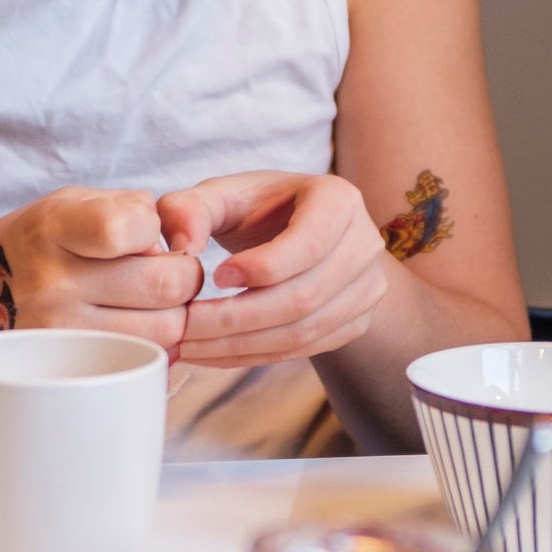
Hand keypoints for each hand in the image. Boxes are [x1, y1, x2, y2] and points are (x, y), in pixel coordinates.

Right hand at [0, 187, 200, 353]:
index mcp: (53, 227)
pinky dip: (156, 343)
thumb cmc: (30, 246)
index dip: (156, 229)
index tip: (148, 236)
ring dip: (175, 313)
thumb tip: (177, 238)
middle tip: (173, 272)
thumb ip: (125, 207)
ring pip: (166, 329)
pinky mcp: (71, 365)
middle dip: (186, 274)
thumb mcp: (64, 204)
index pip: (135, 227)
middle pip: (165, 283)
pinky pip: (145, 358)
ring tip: (151, 301)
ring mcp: (61, 330)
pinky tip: (138, 327)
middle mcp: (54, 280)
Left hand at [157, 171, 390, 366]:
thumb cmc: (256, 209)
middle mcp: (364, 244)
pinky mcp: (356, 322)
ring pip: (304, 331)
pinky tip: (215, 352)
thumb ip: (189, 210)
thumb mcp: (221, 195)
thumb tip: (183, 248)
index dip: (262, 267)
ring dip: (241, 345)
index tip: (215, 276)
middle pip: (304, 297)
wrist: (296, 232)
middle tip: (186, 326)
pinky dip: (255, 356)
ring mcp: (367, 288)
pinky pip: (306, 349)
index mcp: (337, 199)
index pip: (309, 244)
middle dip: (237, 318)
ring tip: (191, 345)